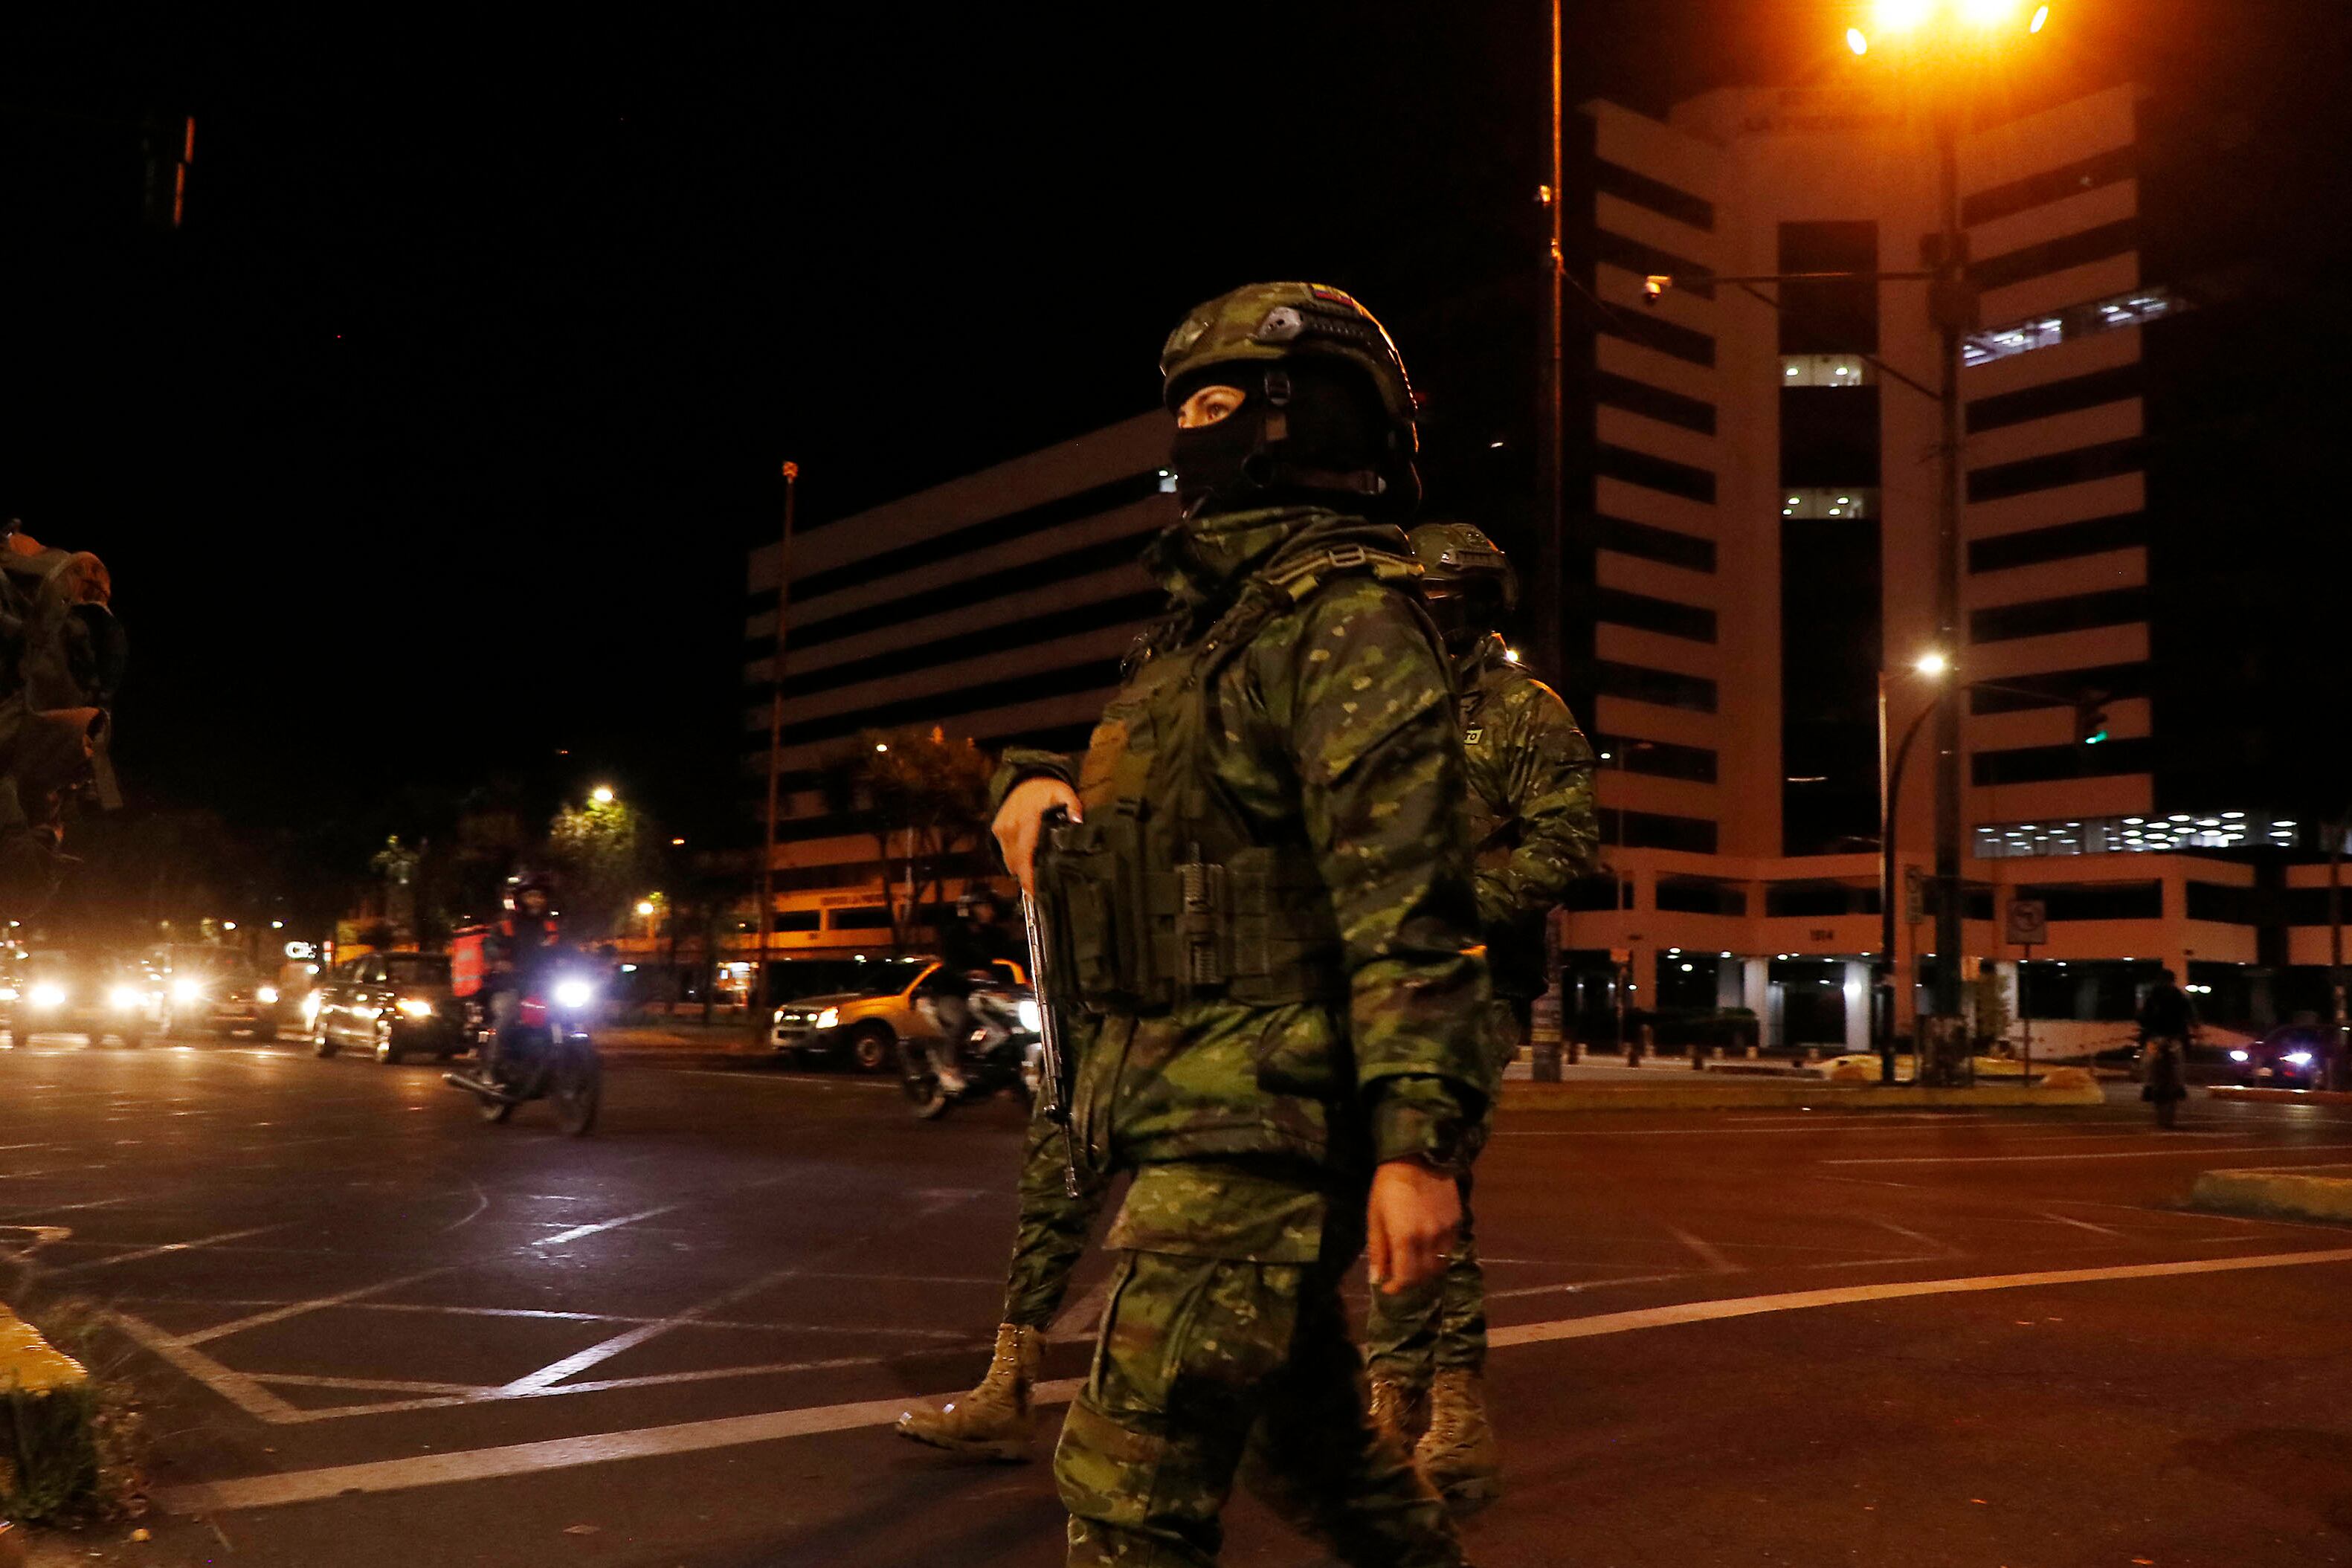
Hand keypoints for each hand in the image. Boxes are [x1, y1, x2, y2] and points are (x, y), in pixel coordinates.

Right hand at [992, 777, 1081, 894]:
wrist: (1024, 778)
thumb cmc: (1046, 789)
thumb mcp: (1064, 792)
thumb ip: (1073, 807)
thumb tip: (1077, 821)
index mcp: (1027, 823)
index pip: (1025, 858)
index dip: (1028, 880)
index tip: (1034, 896)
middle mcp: (1011, 829)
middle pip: (1016, 865)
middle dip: (1027, 878)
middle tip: (1041, 888)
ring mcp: (1002, 830)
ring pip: (1008, 860)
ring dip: (1020, 869)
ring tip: (1035, 874)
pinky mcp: (997, 830)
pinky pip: (1005, 852)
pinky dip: (1014, 858)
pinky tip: (1027, 858)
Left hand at [1365, 1158, 1459, 1294]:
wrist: (1418, 1157)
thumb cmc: (1388, 1187)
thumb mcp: (1375, 1217)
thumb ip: (1378, 1250)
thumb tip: (1377, 1278)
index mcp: (1405, 1239)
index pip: (1406, 1278)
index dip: (1396, 1288)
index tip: (1388, 1288)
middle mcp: (1429, 1240)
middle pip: (1424, 1275)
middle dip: (1410, 1280)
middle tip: (1399, 1276)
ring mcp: (1446, 1231)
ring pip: (1440, 1264)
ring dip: (1426, 1271)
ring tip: (1414, 1265)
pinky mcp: (1457, 1222)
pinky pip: (1450, 1249)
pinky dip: (1439, 1255)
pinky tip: (1428, 1248)